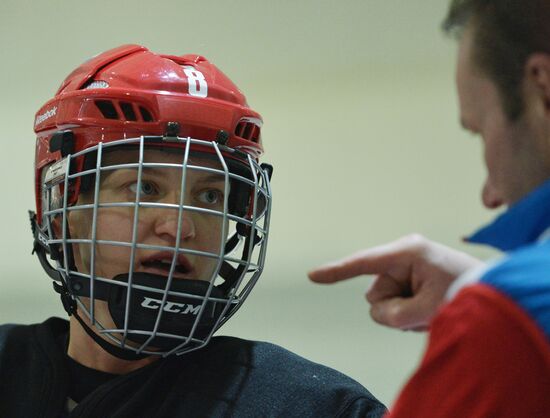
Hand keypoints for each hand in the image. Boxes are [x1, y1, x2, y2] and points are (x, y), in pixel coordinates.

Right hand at [308, 234, 482, 330]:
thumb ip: (395, 315)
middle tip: (426, 310)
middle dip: (396, 310)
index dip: (335, 271)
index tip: (312, 276)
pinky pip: (396, 304)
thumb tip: (379, 312)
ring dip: (406, 314)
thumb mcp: (429, 308)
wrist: (495, 292)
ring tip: (433, 309)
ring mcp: (407, 267)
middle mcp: (404, 256)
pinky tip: (431, 308)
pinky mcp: (411, 278)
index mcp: (407, 252)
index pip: (363, 263)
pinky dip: (411, 313)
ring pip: (385, 303)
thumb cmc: (468, 291)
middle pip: (376, 294)